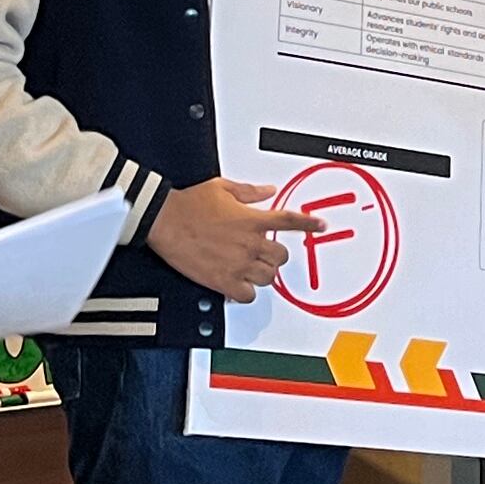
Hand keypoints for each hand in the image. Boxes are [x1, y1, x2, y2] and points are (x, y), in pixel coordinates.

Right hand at [148, 177, 324, 301]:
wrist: (164, 219)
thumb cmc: (189, 203)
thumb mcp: (223, 188)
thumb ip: (249, 192)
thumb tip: (267, 191)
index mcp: (251, 220)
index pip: (290, 222)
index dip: (309, 224)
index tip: (320, 226)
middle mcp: (249, 243)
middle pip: (282, 256)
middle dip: (275, 254)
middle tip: (264, 252)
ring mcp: (237, 264)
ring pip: (268, 277)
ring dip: (263, 272)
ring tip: (250, 267)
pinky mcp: (222, 280)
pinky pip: (247, 295)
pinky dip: (245, 292)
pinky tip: (238, 284)